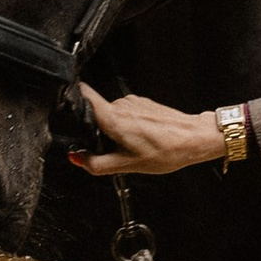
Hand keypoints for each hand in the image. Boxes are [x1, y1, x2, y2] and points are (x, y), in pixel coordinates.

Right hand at [67, 90, 230, 176]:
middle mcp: (121, 105)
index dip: (71, 98)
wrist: (193, 139)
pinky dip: (129, 126)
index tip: (66, 108)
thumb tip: (76, 158)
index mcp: (113, 118)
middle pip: (97, 113)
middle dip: (99, 130)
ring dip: (116, 129)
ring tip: (134, 146)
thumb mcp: (126, 165)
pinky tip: (143, 138)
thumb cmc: (166, 151)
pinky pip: (127, 113)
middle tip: (114, 149)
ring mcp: (134, 102)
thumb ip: (96, 163)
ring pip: (113, 114)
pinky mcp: (144, 103)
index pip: (84, 95)